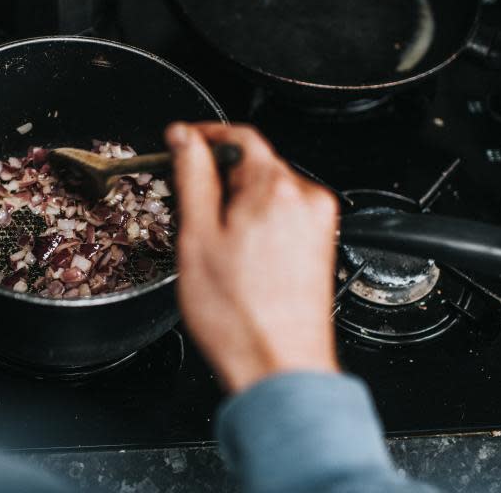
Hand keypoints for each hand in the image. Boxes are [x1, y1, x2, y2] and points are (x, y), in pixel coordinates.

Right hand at [165, 122, 340, 392]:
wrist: (278, 366)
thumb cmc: (238, 316)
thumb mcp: (197, 236)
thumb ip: (193, 175)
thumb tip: (185, 137)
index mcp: (275, 188)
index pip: (239, 135)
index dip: (204, 134)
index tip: (181, 142)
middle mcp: (306, 198)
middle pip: (254, 163)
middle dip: (219, 177)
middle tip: (190, 208)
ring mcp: (317, 222)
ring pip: (267, 191)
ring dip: (238, 202)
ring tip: (216, 244)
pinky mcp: (320, 244)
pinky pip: (283, 215)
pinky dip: (258, 222)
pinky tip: (240, 257)